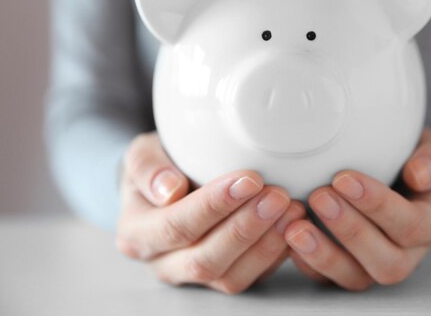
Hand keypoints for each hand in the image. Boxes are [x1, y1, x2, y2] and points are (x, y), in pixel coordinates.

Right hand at [116, 132, 304, 293]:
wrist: (167, 184)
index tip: (248, 180)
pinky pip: (251, 277)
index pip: (177, 225)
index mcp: (137, 233)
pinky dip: (276, 254)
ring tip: (292, 209)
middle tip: (278, 196)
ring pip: (231, 276)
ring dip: (266, 243)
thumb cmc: (158, 166)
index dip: (215, 205)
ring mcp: (193, 275)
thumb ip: (147, 166)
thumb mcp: (142, 154)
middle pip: (205, 258)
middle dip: (246, 227)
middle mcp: (162, 262)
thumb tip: (169, 189)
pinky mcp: (222, 276)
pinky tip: (293, 226)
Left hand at [284, 128, 430, 290]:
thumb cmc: (413, 156)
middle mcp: (409, 252)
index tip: (344, 178)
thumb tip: (420, 174)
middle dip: (350, 230)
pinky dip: (307, 261)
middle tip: (319, 197)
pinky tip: (288, 238)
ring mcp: (376, 264)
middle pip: (387, 261)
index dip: (378, 205)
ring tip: (296, 227)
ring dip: (324, 253)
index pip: (412, 225)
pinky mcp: (347, 268)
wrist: (395, 167)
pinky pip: (328, 279)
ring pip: (356, 277)